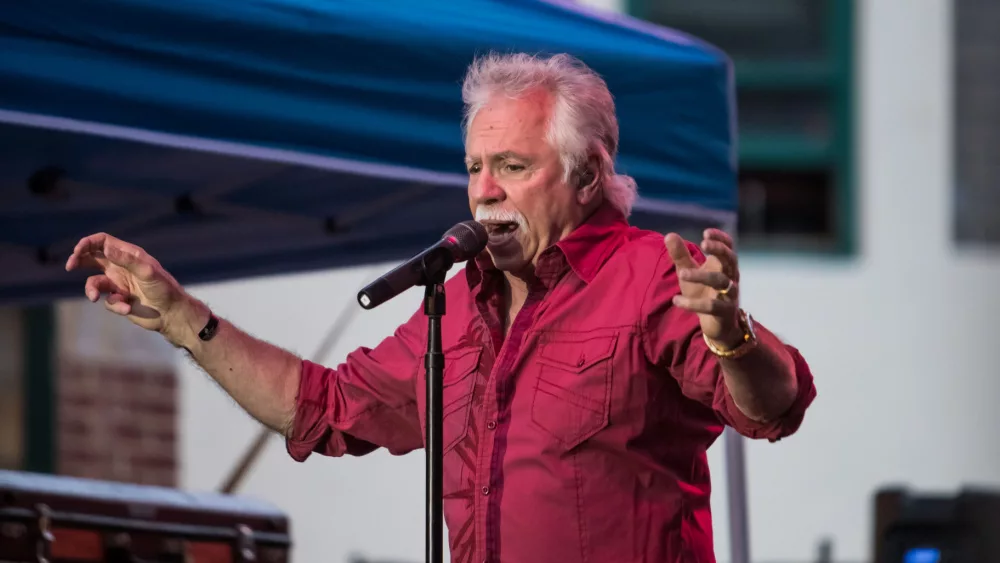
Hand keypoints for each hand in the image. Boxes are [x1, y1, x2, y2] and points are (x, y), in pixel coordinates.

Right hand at [65, 233, 192, 340]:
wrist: (171, 313)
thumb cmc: (164, 288)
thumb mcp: (147, 271)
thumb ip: (127, 260)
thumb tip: (106, 248)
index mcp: (128, 255)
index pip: (102, 242)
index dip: (88, 243)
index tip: (77, 252)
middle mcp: (120, 267)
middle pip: (91, 258)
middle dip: (78, 260)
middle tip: (70, 266)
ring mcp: (118, 284)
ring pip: (93, 283)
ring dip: (91, 290)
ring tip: (94, 297)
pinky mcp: (119, 300)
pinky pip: (107, 301)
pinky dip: (115, 305)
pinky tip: (128, 308)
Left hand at [665, 229, 742, 347]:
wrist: (717, 324)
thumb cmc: (703, 292)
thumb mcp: (689, 272)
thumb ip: (681, 255)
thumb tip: (669, 235)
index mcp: (723, 265)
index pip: (729, 247)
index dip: (721, 238)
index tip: (705, 233)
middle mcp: (730, 277)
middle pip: (731, 260)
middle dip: (719, 250)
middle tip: (703, 244)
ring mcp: (730, 294)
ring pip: (721, 281)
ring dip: (701, 276)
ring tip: (681, 273)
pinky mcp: (724, 312)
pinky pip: (711, 306)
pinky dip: (693, 303)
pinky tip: (676, 300)